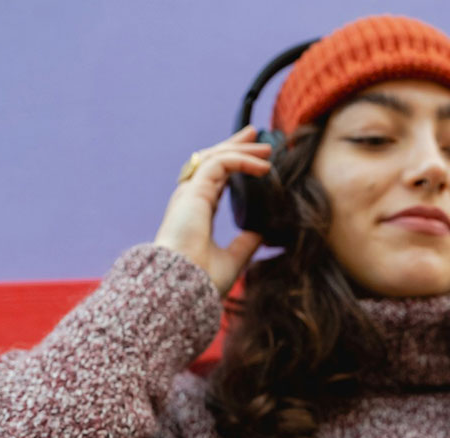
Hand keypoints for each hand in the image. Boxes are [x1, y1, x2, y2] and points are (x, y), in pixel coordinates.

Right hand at [153, 124, 271, 295]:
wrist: (183, 287)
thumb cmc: (202, 280)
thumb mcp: (233, 259)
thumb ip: (245, 244)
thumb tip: (261, 233)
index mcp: (198, 212)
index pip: (217, 179)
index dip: (235, 165)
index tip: (258, 161)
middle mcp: (191, 199)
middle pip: (213, 161)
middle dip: (236, 146)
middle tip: (258, 137)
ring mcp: (190, 194)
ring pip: (215, 158)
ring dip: (241, 149)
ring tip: (266, 148)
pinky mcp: (193, 192)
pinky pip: (220, 164)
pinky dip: (242, 160)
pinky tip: (263, 167)